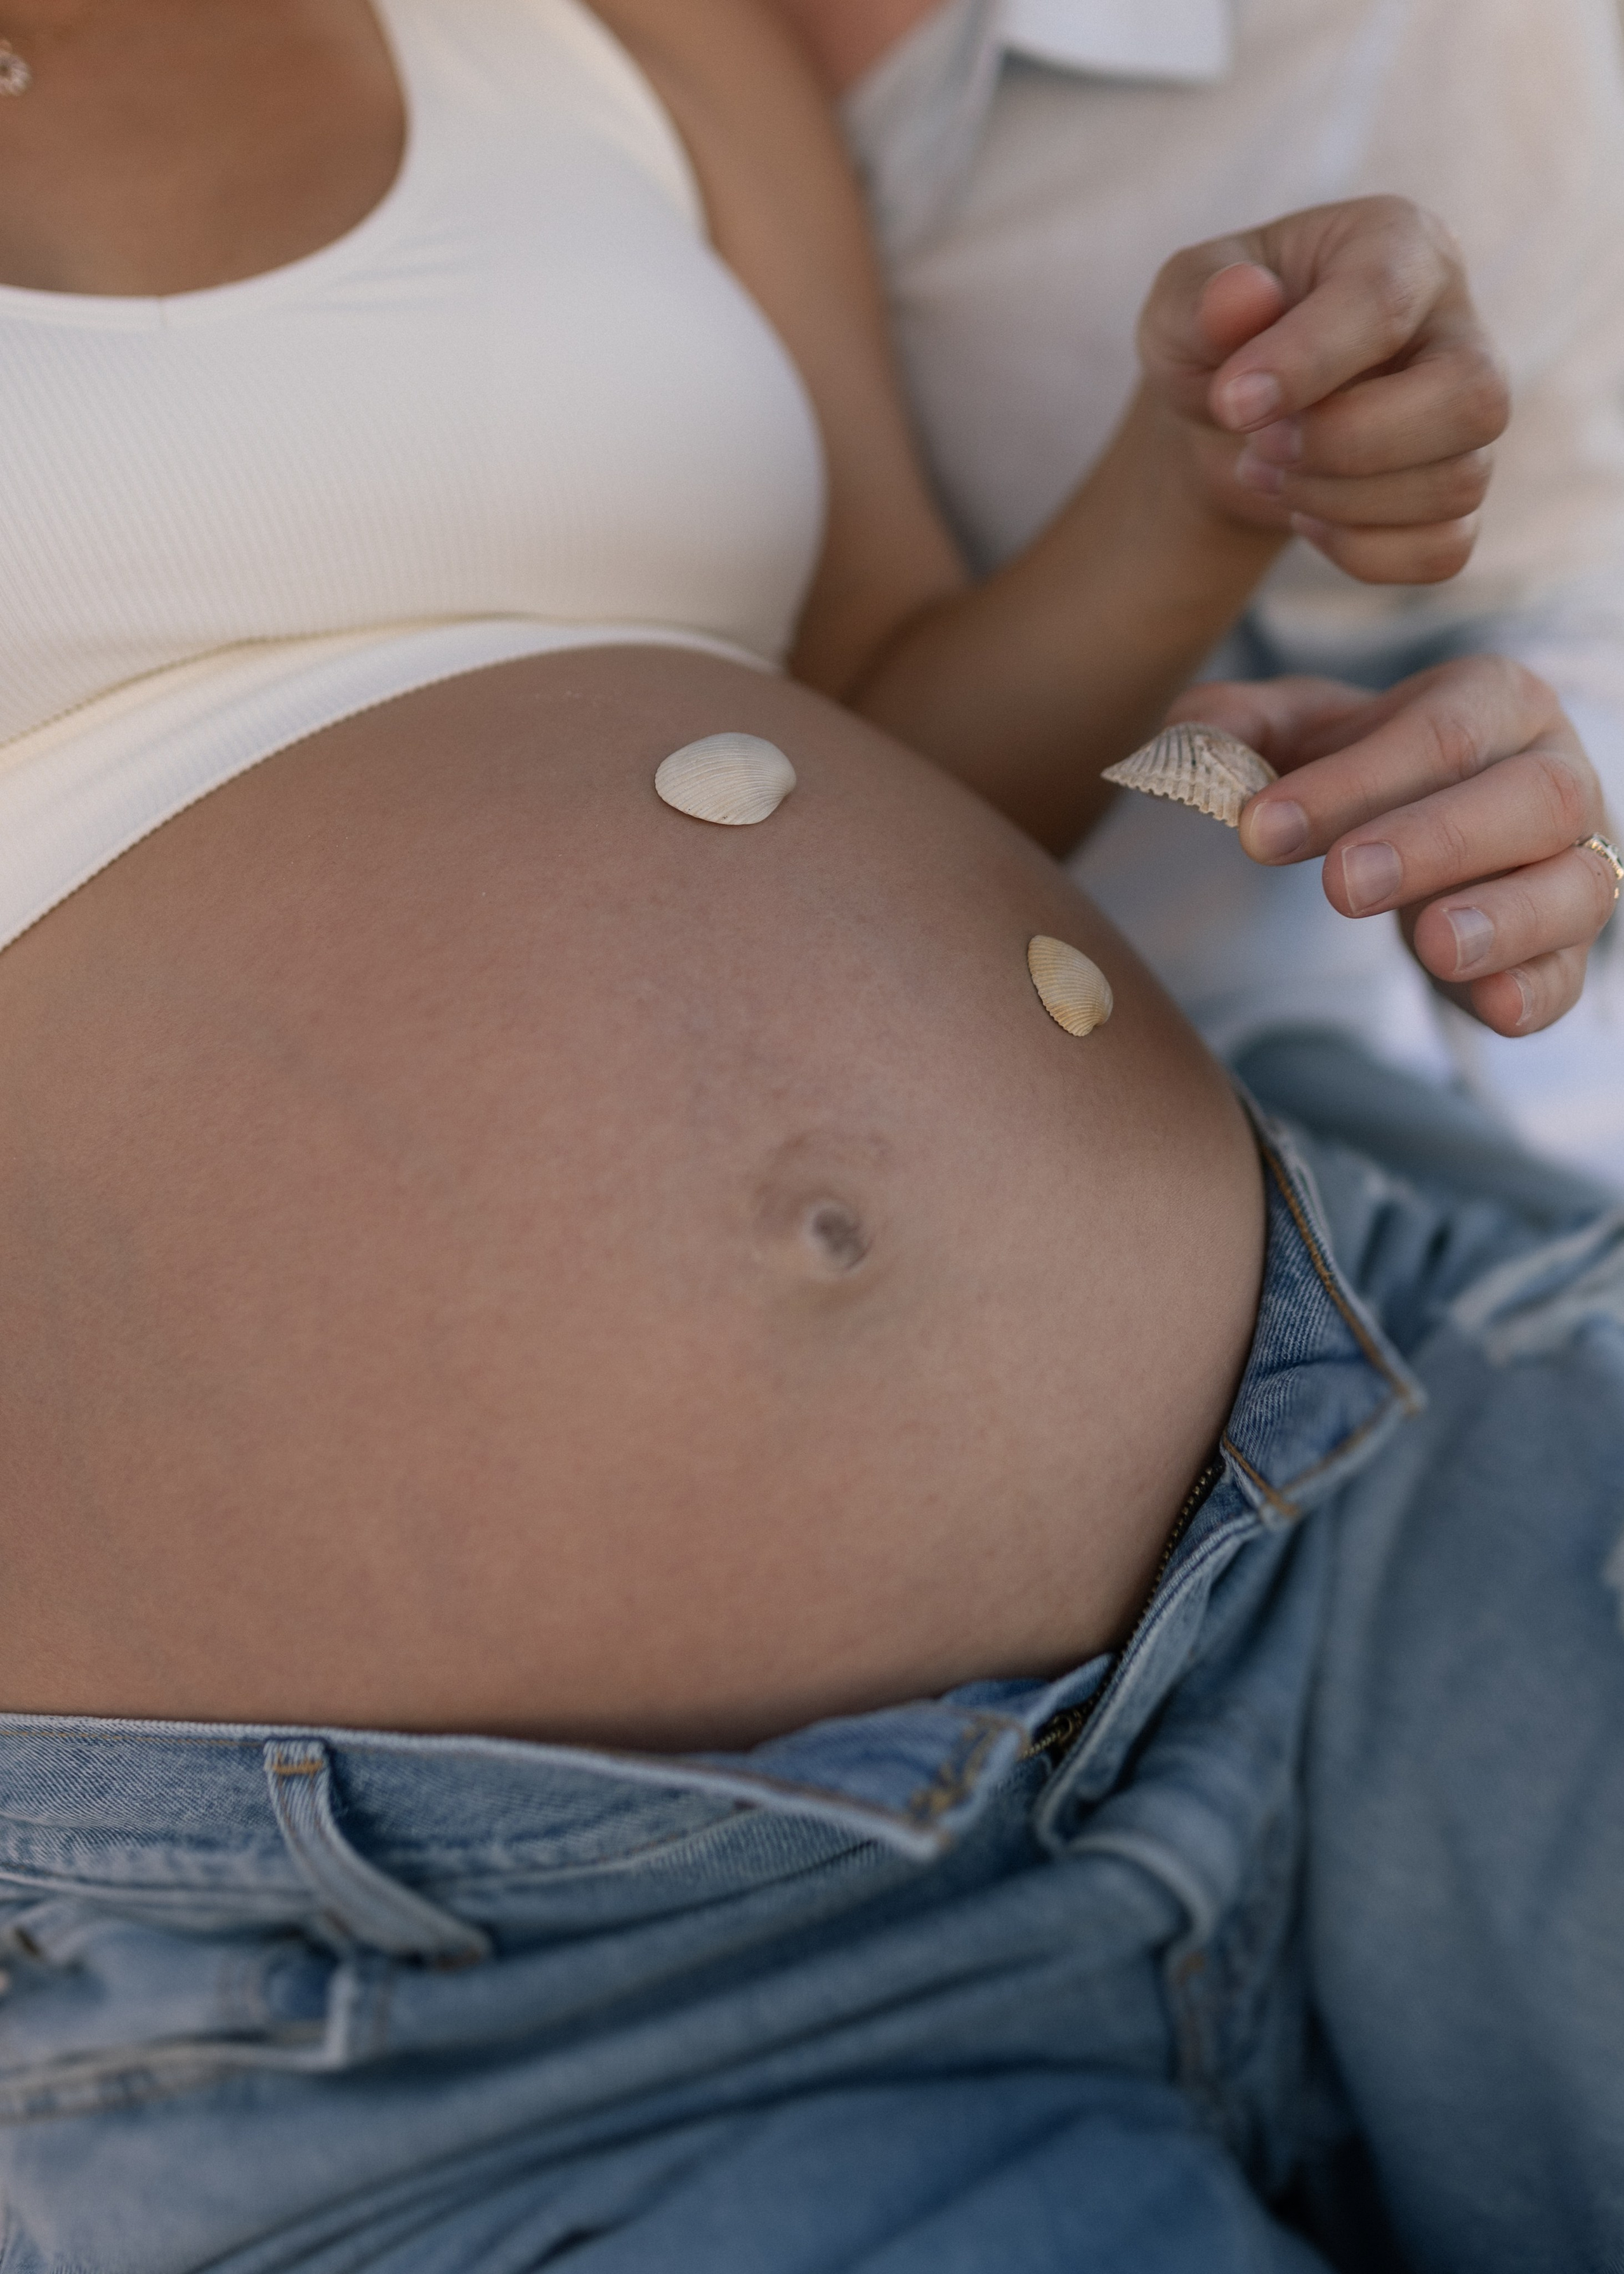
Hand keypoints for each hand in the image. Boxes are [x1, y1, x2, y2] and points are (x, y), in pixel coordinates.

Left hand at [1137, 197, 1507, 584]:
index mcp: (1401, 246)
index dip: (1305, 364)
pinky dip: (1362, 552)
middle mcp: (1458, 327)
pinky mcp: (1456, 493)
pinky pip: (1443, 548)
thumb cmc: (1214, 343)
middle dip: (1348, 443)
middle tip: (1262, 442)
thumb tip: (1243, 299)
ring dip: (1339, 501)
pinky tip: (1309, 519)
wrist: (1230, 421)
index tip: (1231, 403)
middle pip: (1470, 400)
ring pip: (1457, 483)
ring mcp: (1468, 418)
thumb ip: (1200, 297)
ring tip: (1266, 471)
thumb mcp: (1181, 306)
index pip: (1385, 301)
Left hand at [1168, 659, 1618, 1034]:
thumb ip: (1249, 728)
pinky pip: (1569, 973)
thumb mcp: (1313, 736)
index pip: (1438, 734)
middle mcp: (1557, 773)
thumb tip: (1186, 732)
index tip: (1259, 829)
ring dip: (1504, 920)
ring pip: (1572, 886)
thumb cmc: (1380, 770)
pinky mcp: (1567, 948)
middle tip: (1342, 884)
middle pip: (1527, 799)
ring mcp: (1576, 864)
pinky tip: (1495, 1009)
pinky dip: (1537, 992)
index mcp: (1495, 703)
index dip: (1351, 783)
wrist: (1446, 822)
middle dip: (1434, 843)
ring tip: (1432, 947)